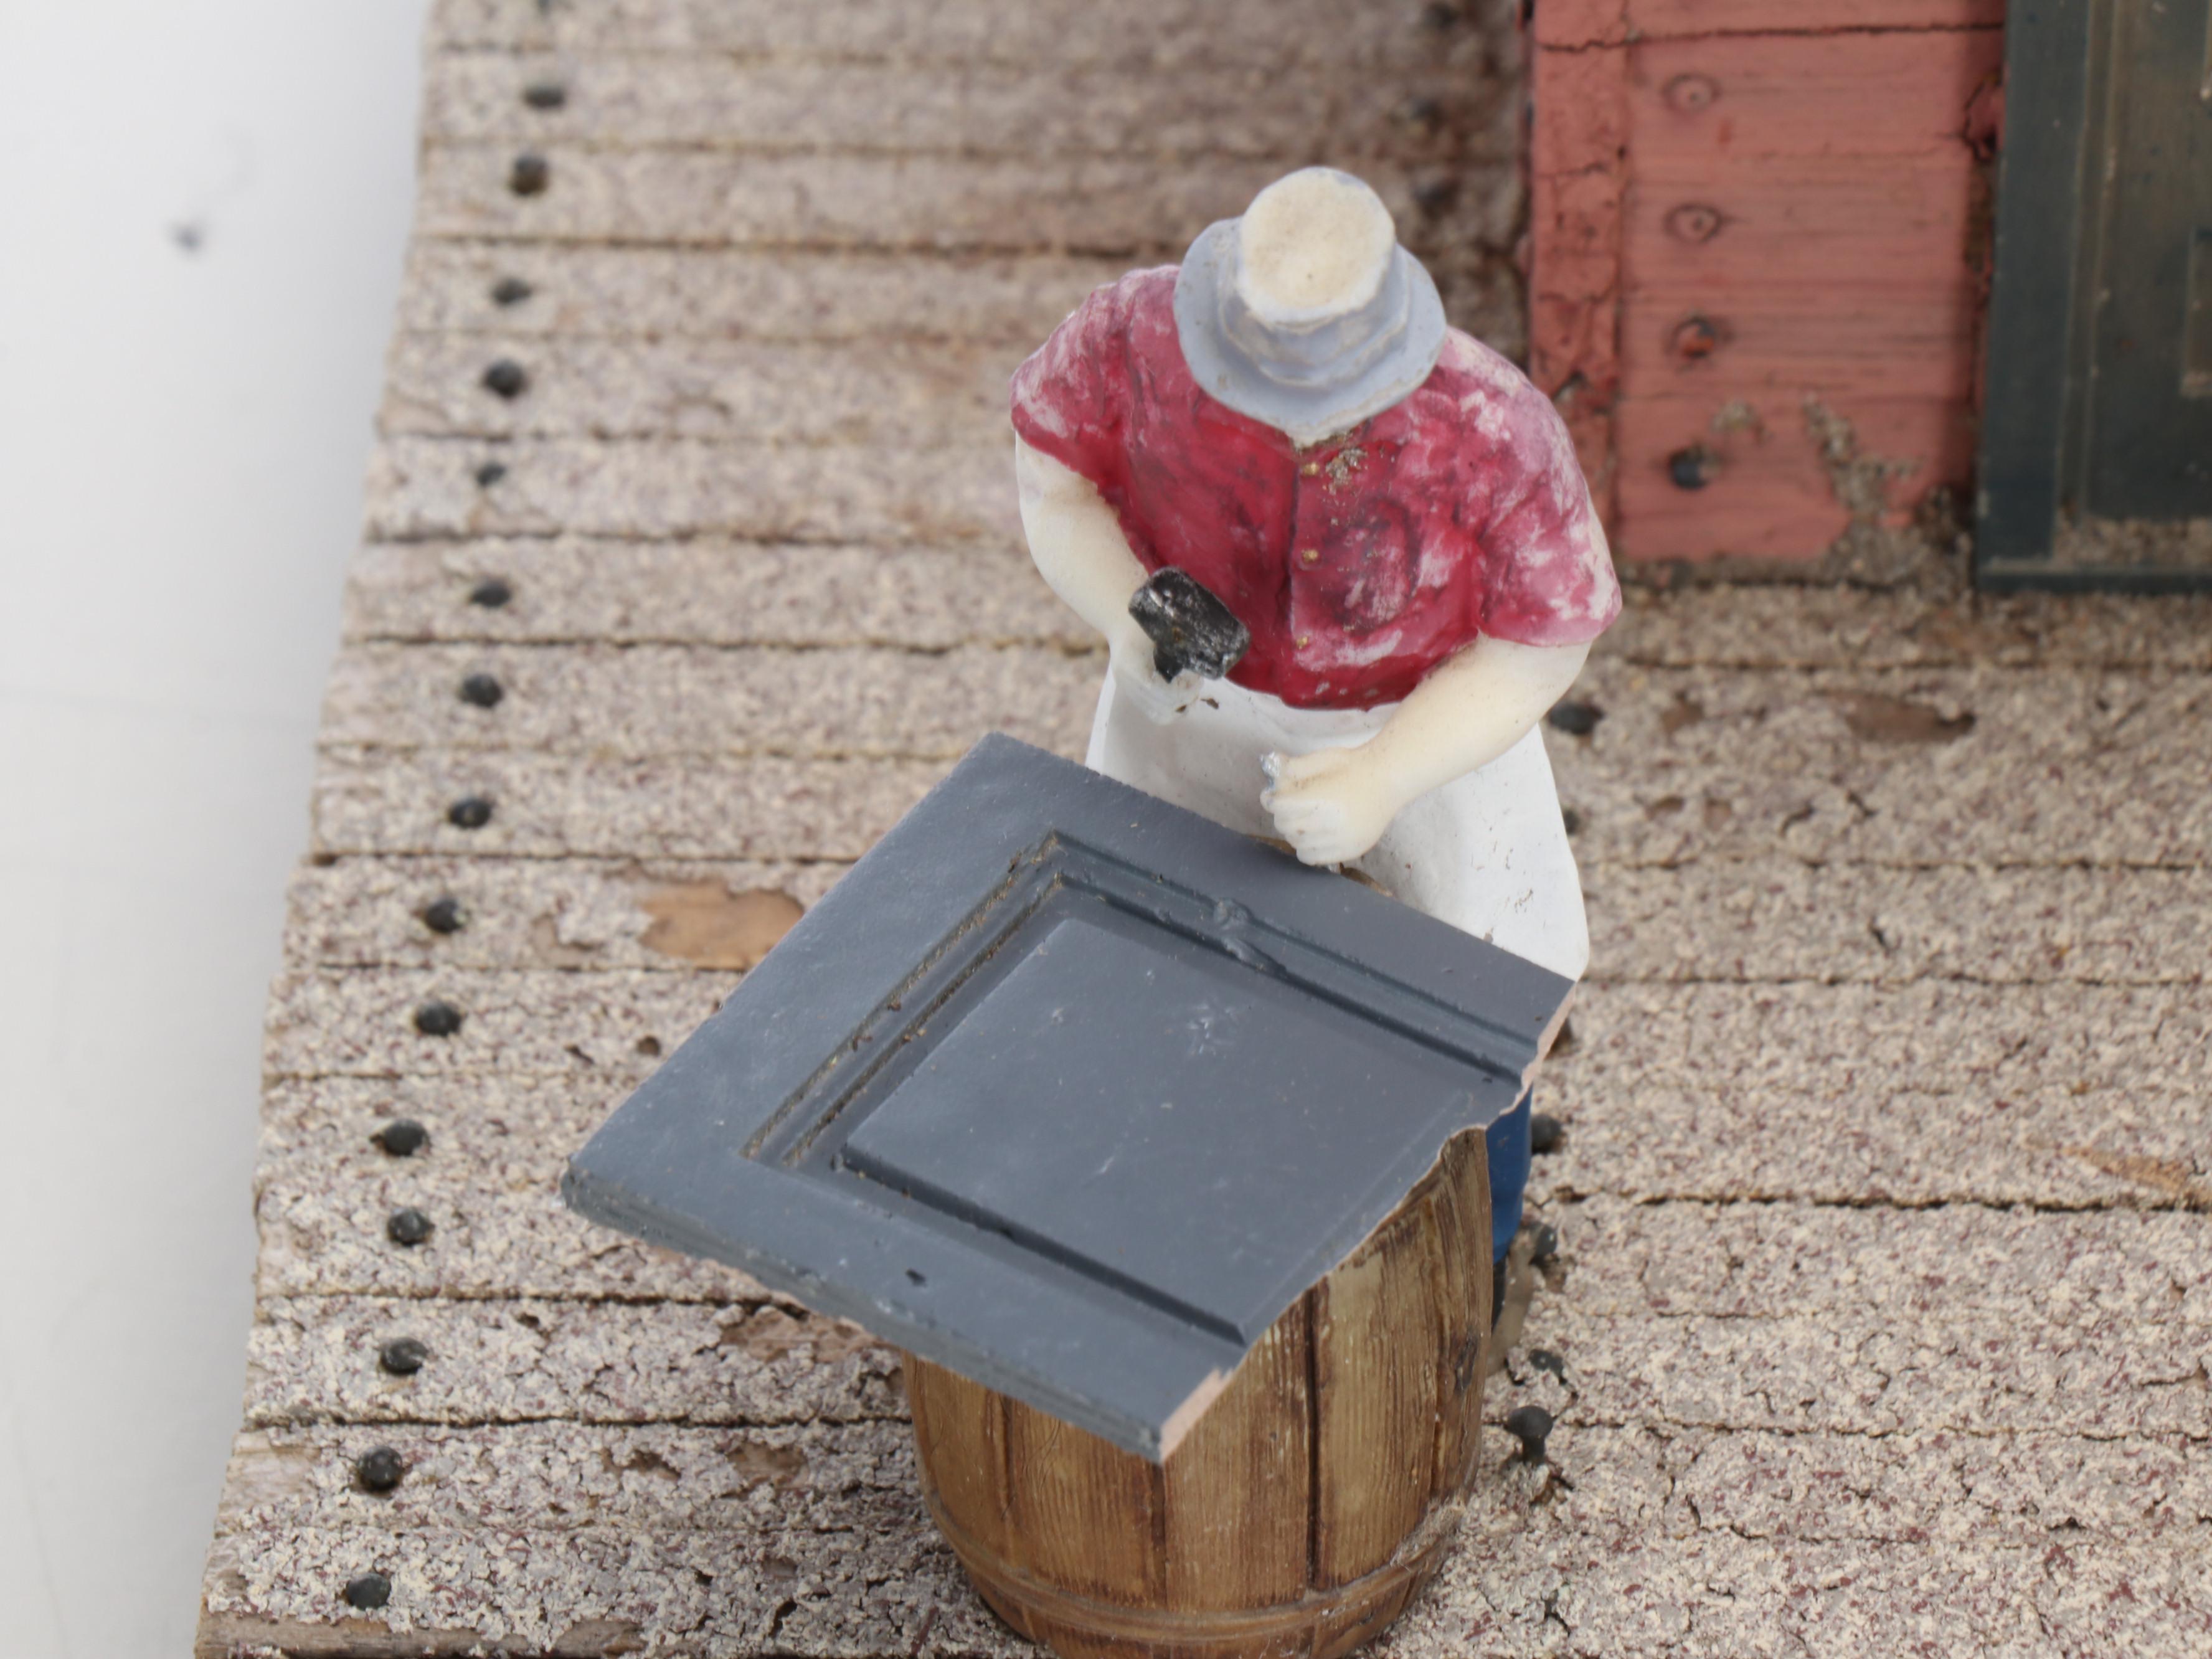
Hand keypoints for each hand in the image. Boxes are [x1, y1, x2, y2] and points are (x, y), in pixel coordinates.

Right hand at [1108, 619, 1200, 724]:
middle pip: (1163, 708)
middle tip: (1196, 682)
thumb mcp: (1163, 627)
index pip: (1163, 692)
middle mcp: (1127, 682)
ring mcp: (1128, 689)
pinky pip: (1154, 711)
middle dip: (1186, 698)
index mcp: (1132, 665)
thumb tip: (1201, 667)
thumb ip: (1179, 647)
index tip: (1196, 676)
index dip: (1185, 690)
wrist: (1121, 616)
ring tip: (1190, 690)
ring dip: (1180, 706)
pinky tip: (1180, 691)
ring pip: (1160, 715)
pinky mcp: (1131, 692)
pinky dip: (1171, 706)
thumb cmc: (1146, 616)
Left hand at [1262, 745, 1396, 866]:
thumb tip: (1272, 775)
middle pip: (1287, 826)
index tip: (1269, 797)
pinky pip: (1314, 858)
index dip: (1270, 801)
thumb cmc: (1355, 766)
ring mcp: (1342, 841)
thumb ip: (1295, 768)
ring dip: (1293, 832)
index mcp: (1323, 799)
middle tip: (1286, 808)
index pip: (1281, 807)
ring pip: (1298, 844)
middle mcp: (1332, 824)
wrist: (1389, 779)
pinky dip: (1306, 848)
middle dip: (1281, 815)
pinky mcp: (1350, 850)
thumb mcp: (1324, 758)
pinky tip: (1311, 835)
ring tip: (1301, 820)